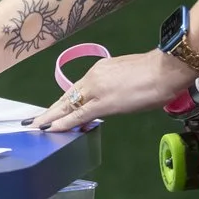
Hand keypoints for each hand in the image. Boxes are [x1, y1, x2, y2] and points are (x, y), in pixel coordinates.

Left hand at [29, 49, 192, 132]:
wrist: (165, 70)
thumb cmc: (155, 74)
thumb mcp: (128, 77)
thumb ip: (114, 87)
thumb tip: (111, 98)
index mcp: (100, 70)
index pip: (77, 89)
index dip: (63, 102)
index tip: (52, 110)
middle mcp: (94, 76)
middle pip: (67, 97)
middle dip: (50, 110)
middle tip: (33, 121)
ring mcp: (97, 88)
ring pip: (68, 105)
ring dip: (51, 117)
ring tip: (36, 127)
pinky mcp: (103, 102)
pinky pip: (78, 114)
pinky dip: (63, 122)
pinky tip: (52, 129)